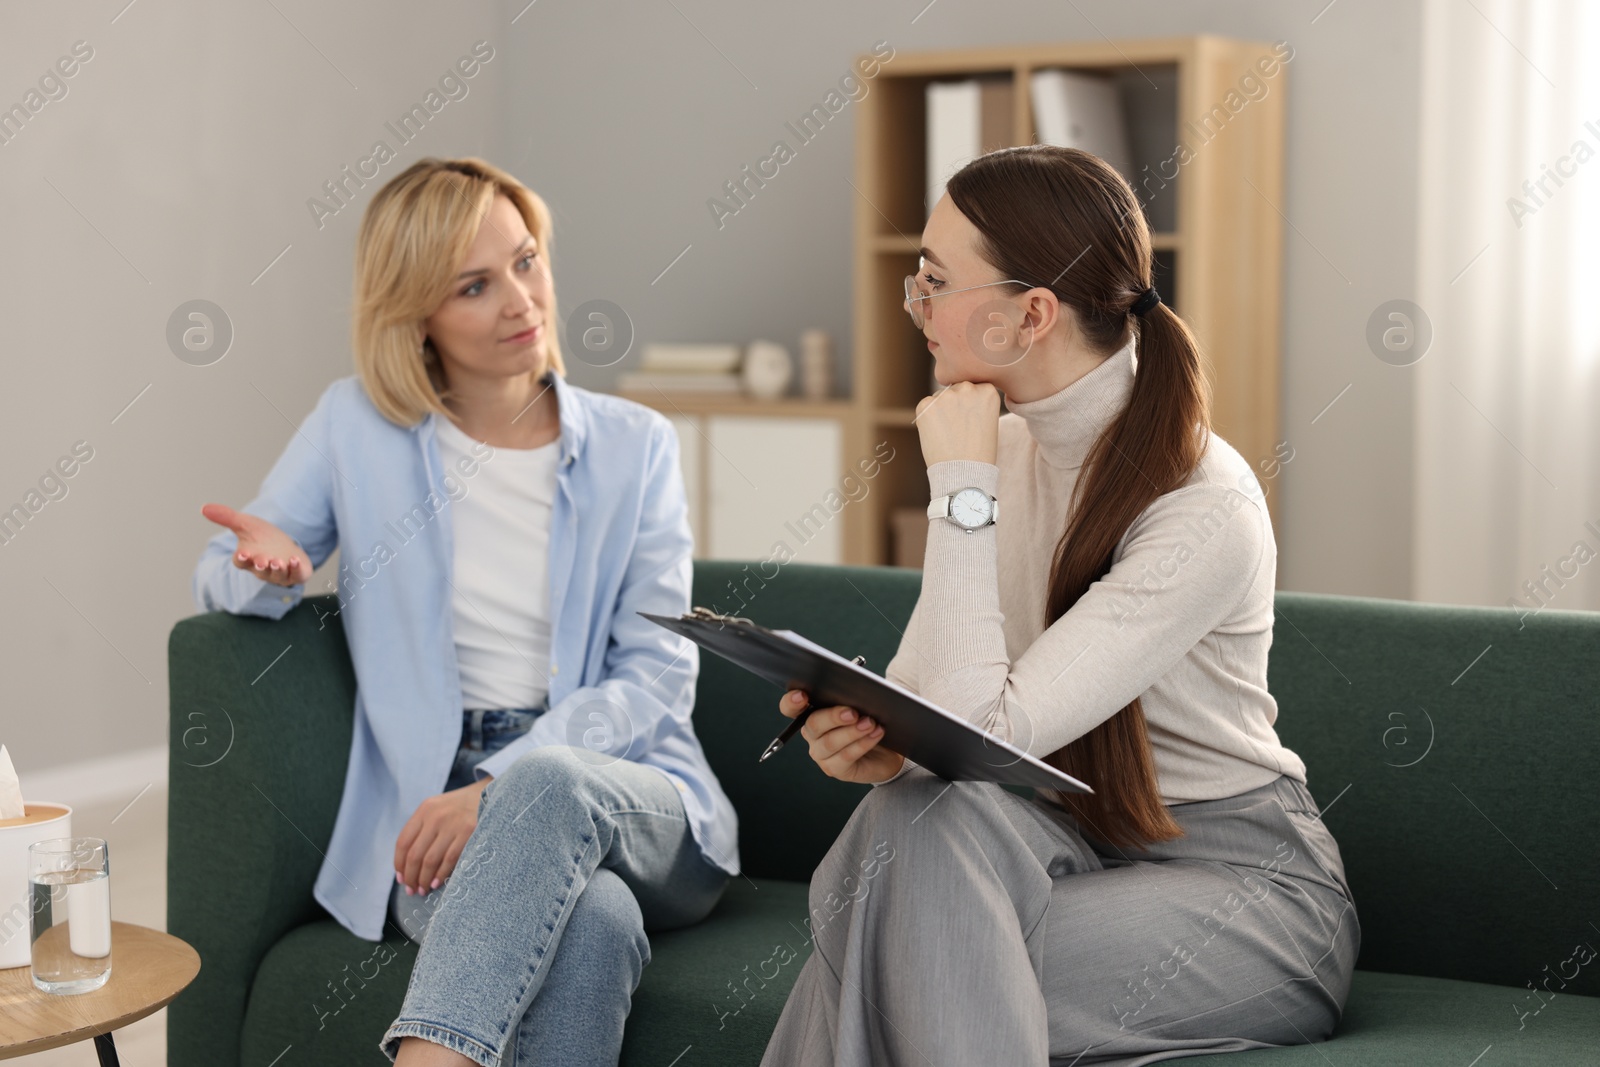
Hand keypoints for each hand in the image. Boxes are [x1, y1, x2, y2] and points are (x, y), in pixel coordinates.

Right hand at [201, 503, 312, 586]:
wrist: (285, 546)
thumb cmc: (262, 538)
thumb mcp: (245, 524)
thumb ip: (226, 517)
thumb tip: (203, 508)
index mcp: (248, 558)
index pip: (241, 562)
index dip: (242, 558)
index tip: (242, 553)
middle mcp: (263, 568)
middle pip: (260, 570)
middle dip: (261, 566)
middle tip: (261, 561)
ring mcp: (280, 573)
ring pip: (277, 575)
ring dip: (277, 569)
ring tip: (277, 562)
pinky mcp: (297, 574)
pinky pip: (297, 575)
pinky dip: (296, 569)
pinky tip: (295, 560)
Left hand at [394, 777, 492, 895]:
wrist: (487, 794)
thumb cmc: (458, 808)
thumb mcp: (436, 810)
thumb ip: (421, 831)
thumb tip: (406, 867)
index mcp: (424, 810)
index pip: (403, 842)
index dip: (399, 864)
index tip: (401, 878)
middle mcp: (435, 816)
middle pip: (415, 854)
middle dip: (410, 877)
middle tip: (411, 889)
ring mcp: (452, 824)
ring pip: (430, 860)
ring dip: (424, 880)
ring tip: (423, 889)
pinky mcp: (469, 832)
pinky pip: (449, 860)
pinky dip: (440, 875)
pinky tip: (436, 883)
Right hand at [780, 689, 904, 784]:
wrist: (886, 751)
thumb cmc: (867, 720)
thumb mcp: (859, 704)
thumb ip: (849, 696)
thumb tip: (852, 688)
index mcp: (810, 713)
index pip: (790, 707)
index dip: (792, 702)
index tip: (802, 696)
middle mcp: (812, 735)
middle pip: (813, 724)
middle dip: (833, 716)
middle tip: (853, 713)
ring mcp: (821, 754)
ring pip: (830, 742)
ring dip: (852, 732)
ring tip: (870, 723)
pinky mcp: (835, 769)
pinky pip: (846, 756)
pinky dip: (862, 743)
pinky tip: (875, 733)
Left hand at [913, 381, 1001, 466]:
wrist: (963, 473)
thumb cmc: (979, 453)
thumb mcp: (988, 421)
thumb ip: (976, 403)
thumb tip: (956, 395)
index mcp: (988, 391)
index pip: (975, 388)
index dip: (970, 405)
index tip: (971, 421)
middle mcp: (968, 388)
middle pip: (956, 389)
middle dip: (955, 405)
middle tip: (958, 429)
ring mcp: (946, 395)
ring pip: (940, 398)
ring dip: (941, 411)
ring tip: (948, 435)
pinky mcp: (926, 405)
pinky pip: (925, 407)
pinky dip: (927, 419)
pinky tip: (937, 435)